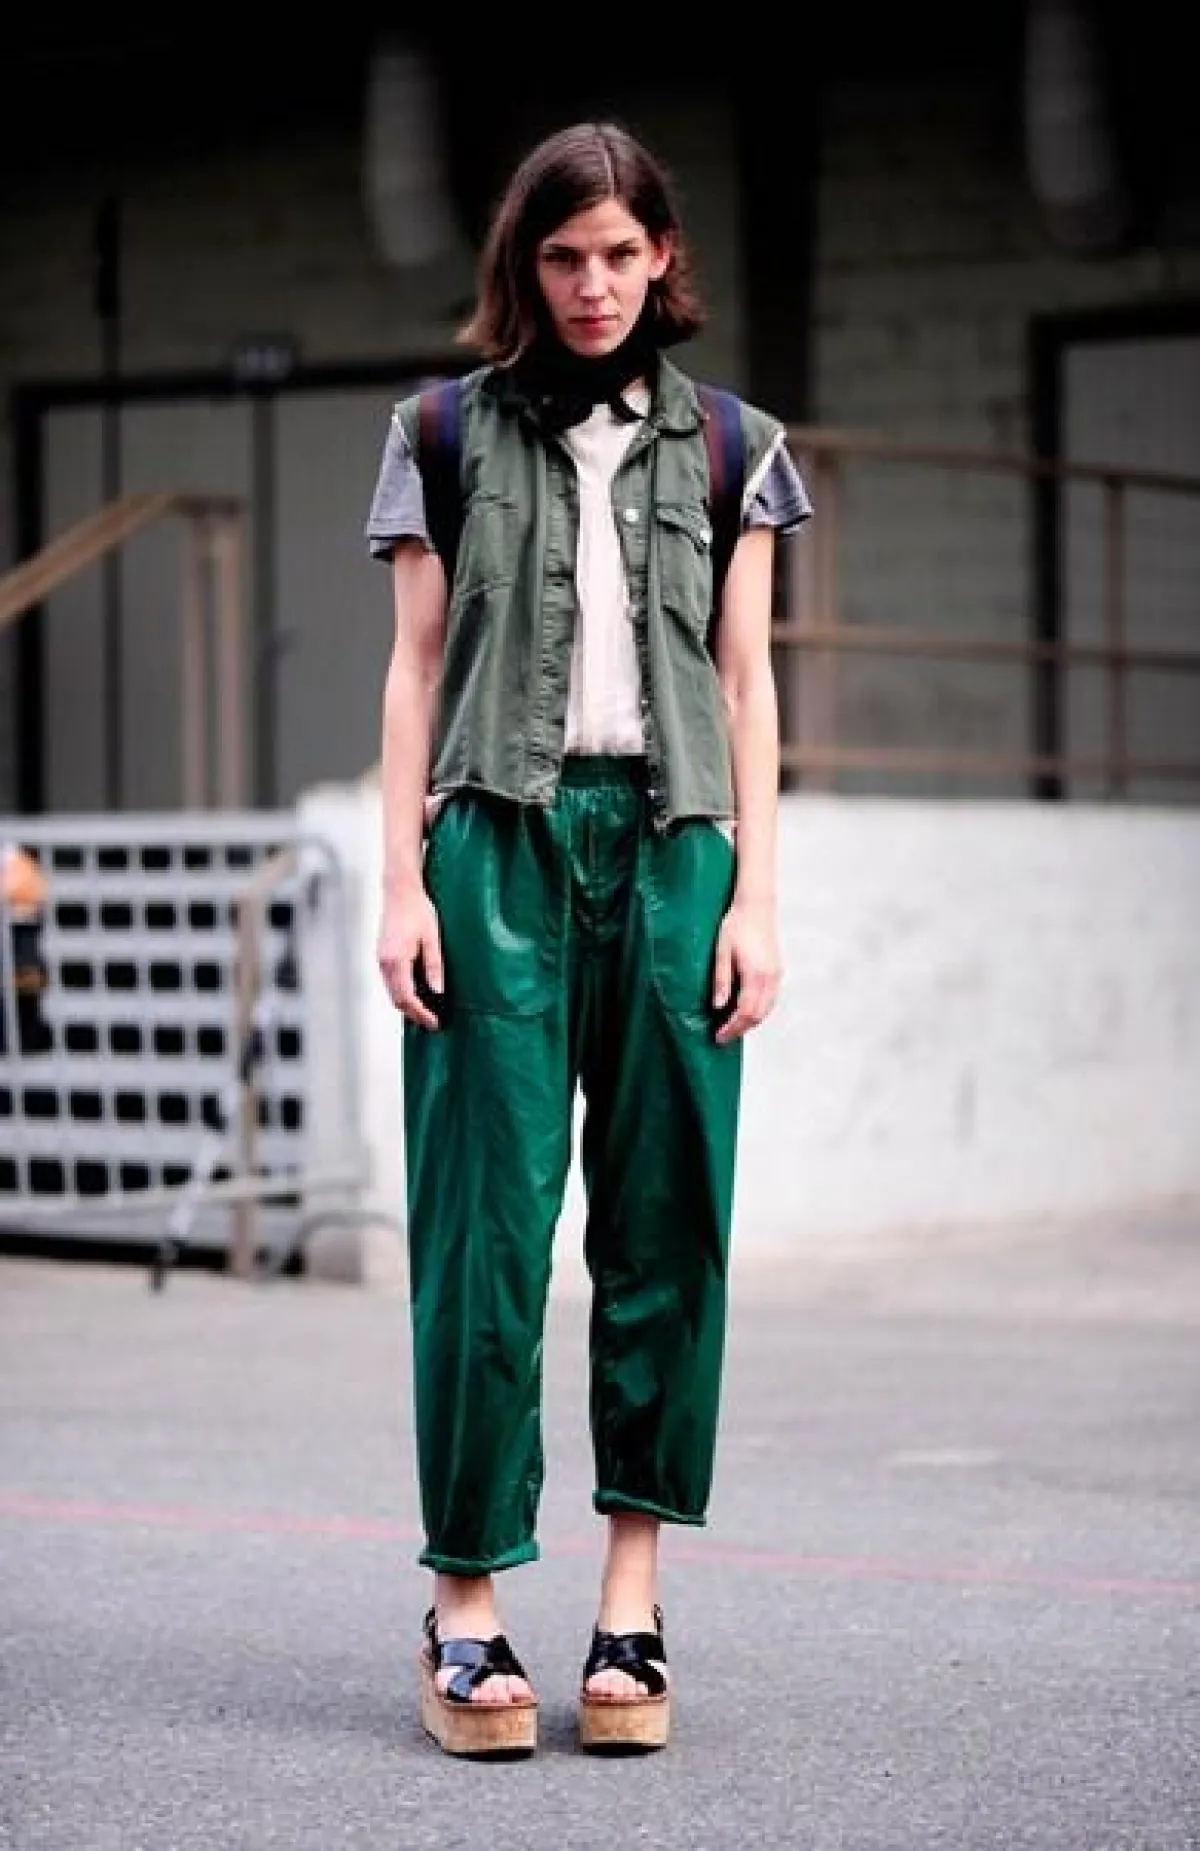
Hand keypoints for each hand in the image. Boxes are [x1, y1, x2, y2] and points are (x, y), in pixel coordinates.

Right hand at [377, 885, 443, 1030]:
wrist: (400, 892)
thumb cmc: (418, 910)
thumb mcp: (432, 938)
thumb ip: (434, 966)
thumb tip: (437, 991)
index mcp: (396, 960)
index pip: (406, 997)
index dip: (421, 1014)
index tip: (435, 1023)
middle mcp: (383, 963)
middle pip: (396, 1000)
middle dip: (414, 1014)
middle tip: (433, 1023)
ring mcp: (380, 960)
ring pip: (392, 993)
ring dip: (408, 1006)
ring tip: (427, 1012)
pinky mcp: (382, 957)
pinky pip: (390, 983)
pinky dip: (402, 994)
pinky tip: (417, 995)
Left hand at [711, 898, 781, 1044]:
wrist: (756, 906)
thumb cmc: (736, 925)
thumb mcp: (721, 952)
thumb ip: (721, 980)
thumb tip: (718, 1006)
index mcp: (756, 975)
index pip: (745, 1012)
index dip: (731, 1028)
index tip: (718, 1036)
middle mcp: (770, 978)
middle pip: (758, 1015)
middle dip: (740, 1029)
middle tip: (723, 1037)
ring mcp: (776, 975)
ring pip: (767, 1010)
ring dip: (750, 1022)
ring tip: (732, 1027)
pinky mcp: (777, 971)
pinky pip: (770, 1000)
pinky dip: (759, 1011)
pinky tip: (746, 1011)